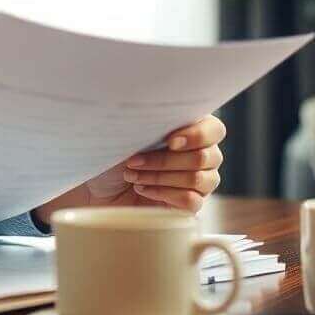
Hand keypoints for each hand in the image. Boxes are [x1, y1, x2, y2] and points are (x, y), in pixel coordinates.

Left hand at [33, 116, 225, 224]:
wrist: (99, 188)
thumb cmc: (114, 154)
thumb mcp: (126, 133)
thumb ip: (147, 121)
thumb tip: (151, 110)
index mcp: (191, 129)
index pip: (214, 130)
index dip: (196, 136)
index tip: (169, 141)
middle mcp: (203, 153)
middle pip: (205, 157)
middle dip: (164, 160)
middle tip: (132, 161)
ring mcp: (200, 181)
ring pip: (198, 179)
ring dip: (160, 177)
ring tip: (133, 176)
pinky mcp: (191, 205)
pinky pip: (192, 201)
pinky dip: (164, 194)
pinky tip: (143, 190)